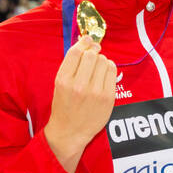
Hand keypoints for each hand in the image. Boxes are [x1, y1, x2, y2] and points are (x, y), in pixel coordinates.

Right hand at [43, 36, 116, 172]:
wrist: (70, 132)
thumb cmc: (64, 106)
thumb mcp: (60, 84)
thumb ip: (71, 65)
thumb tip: (86, 41)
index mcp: (63, 80)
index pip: (76, 52)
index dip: (83, 42)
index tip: (88, 40)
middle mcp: (78, 85)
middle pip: (91, 55)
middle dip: (93, 52)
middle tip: (93, 55)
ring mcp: (95, 92)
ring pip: (104, 61)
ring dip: (101, 60)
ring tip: (97, 69)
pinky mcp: (108, 97)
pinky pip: (112, 71)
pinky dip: (109, 68)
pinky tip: (104, 74)